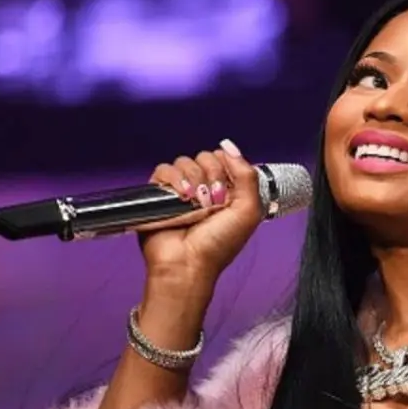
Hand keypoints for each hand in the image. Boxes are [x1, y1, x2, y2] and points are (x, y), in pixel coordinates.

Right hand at [140, 138, 263, 290]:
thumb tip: (229, 146)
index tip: (228, 191)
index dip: (228, 169)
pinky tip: (181, 197)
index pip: (226, 158)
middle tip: (213, 201)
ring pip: (185, 161)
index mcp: (228, 191)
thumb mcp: (248, 209)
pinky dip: (173, 179)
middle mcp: (205, 188)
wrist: (188, 263)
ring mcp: (181, 190)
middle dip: (212, 176)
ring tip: (196, 204)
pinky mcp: (159, 193)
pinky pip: (163, 169)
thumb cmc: (219, 244)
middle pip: (205, 156)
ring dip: (194, 181)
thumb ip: (247, 174)